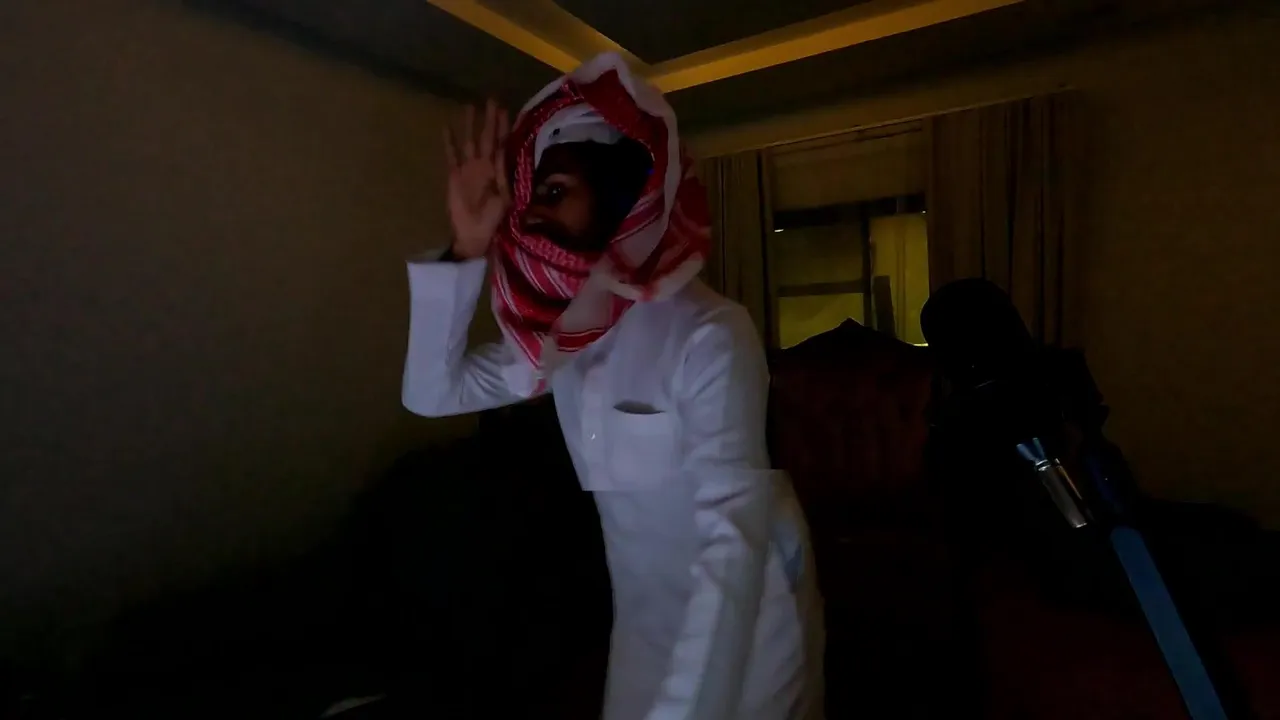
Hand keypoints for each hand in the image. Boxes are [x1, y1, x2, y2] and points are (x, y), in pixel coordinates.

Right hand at [444, 99, 510, 259]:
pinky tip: (446, 127)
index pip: (502, 143)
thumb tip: (507, 156)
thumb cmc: (493, 219)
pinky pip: (451, 154)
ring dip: (470, 125)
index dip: (504, 127)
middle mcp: (484, 164)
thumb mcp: (504, 199)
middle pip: (487, 137)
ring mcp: (468, 168)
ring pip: (470, 141)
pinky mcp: (454, 174)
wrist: (473, 232)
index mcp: (497, 169)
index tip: (506, 109)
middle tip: (492, 99)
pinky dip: (449, 142)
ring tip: (470, 106)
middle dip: (489, 119)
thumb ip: (504, 177)